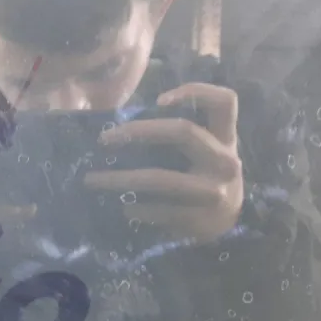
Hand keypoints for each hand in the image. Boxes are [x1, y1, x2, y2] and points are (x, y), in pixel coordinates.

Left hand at [84, 83, 243, 243]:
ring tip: (92, 180)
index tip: (158, 100)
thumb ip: (179, 138)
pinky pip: (158, 210)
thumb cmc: (203, 179)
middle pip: (184, 131)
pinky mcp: (199, 219)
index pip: (225, 101)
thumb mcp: (204, 154)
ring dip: (120, 179)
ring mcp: (213, 191)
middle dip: (138, 131)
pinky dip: (135, 208)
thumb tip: (122, 124)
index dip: (196, 92)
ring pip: (160, 178)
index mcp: (225, 138)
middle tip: (104, 139)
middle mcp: (224, 161)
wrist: (228, 228)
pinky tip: (121, 206)